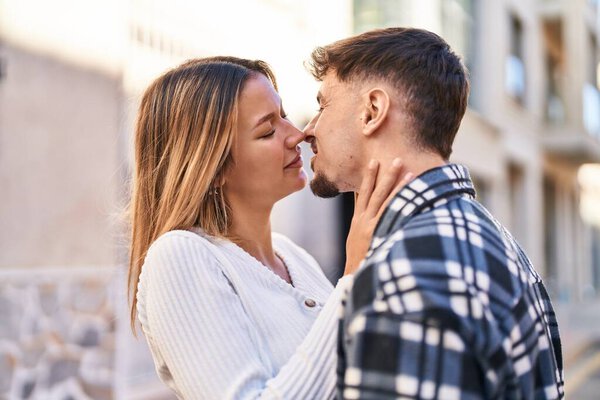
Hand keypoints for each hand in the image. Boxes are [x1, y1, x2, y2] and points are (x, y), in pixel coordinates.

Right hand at [343, 158, 413, 275]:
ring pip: (385, 200)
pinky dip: (401, 200)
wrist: (353, 277)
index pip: (362, 194)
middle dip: (384, 175)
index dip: (368, 178)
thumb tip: (364, 210)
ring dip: (396, 184)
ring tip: (407, 169)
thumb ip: (361, 224)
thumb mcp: (355, 241)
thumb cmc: (358, 262)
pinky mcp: (380, 233)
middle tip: (395, 159)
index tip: (373, 162)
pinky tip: (412, 191)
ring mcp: (372, 226)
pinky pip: (393, 213)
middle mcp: (364, 221)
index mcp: (357, 222)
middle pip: (374, 193)